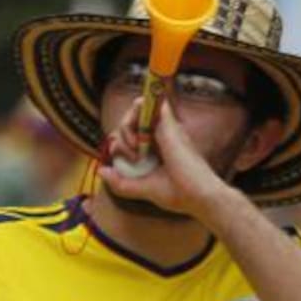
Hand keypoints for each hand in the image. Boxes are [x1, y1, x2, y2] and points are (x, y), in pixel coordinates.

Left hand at [98, 97, 232, 219]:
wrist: (199, 196)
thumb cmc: (178, 193)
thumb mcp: (144, 188)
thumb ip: (122, 182)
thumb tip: (101, 170)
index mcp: (159, 146)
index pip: (132, 132)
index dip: (121, 142)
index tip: (123, 160)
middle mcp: (163, 133)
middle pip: (131, 120)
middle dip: (121, 137)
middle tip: (130, 157)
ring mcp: (166, 126)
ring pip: (135, 109)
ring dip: (125, 130)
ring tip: (134, 152)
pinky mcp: (168, 123)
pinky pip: (144, 104)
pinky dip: (132, 121)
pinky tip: (137, 144)